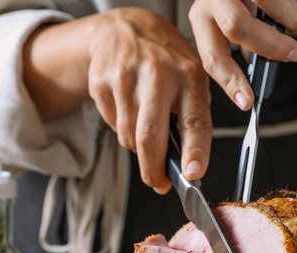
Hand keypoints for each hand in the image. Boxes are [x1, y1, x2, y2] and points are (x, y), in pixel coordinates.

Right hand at [23, 8, 211, 193]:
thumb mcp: (192, 77)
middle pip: (150, 137)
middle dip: (153, 170)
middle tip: (158, 182)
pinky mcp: (101, 80)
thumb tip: (188, 167)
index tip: (192, 174)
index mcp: (190, 76)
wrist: (127, 27)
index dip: (195, 152)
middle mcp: (159, 75)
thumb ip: (193, 115)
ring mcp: (126, 77)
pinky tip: (128, 109)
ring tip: (145, 128)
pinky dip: (121, 128)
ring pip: (129, 137)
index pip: (194, 121)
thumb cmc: (166, 60)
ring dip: (138, 147)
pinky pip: (112, 124)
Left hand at [189, 0, 296, 110]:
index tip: (248, 101)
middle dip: (271, 47)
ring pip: (267, 5)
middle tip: (294, 54)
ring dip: (291, 19)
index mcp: (202, 18)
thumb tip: (255, 74)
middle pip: (236, 27)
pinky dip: (295, 2)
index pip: (212, 57)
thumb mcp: (231, 22)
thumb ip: (241, 46)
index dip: (231, 81)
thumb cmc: (238, 1)